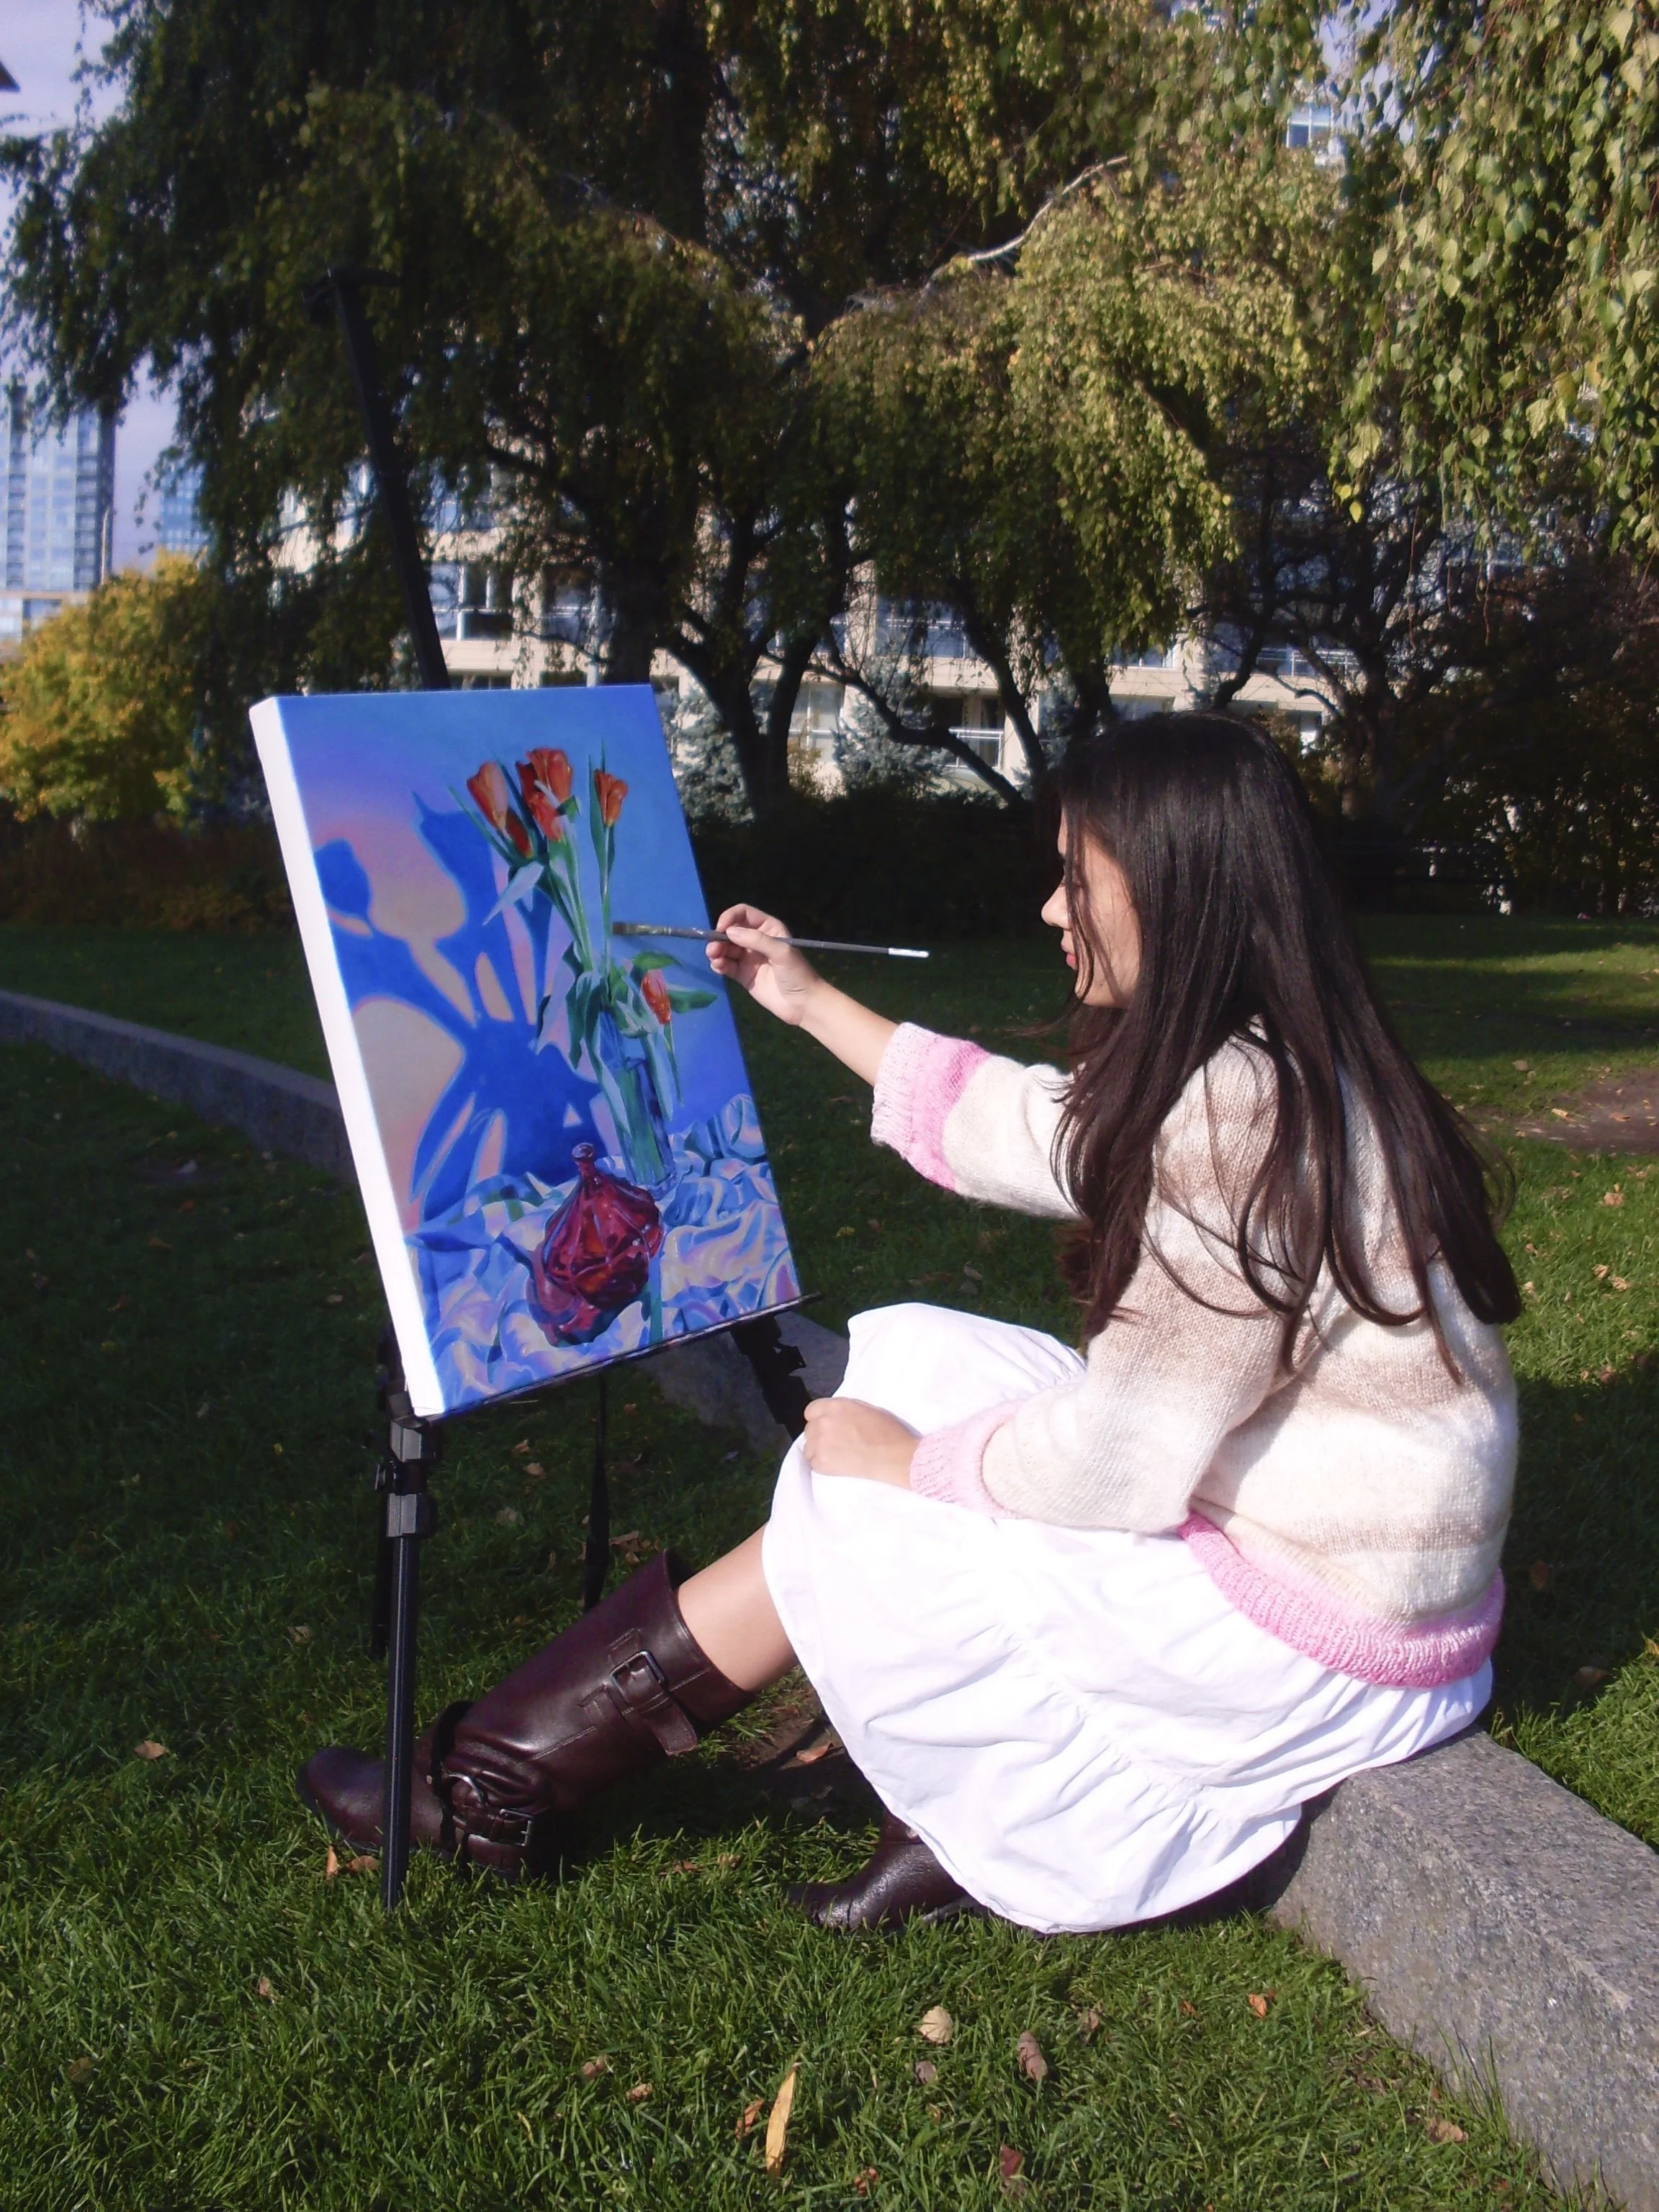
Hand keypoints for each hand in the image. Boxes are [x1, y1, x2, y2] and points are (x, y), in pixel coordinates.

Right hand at [706, 904, 821, 1026]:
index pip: (744, 914)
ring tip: (714, 959)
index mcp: (768, 929)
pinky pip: (727, 965)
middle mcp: (757, 940)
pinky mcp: (743, 975)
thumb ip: (756, 940)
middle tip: (712, 950)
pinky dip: (719, 964)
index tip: (721, 929)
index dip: (730, 918)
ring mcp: (749, 958)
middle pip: (731, 932)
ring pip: (726, 949)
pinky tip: (718, 967)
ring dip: (717, 951)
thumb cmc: (797, 974)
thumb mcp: (781, 952)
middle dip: (719, 937)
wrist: (803, 1004)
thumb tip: (729, 932)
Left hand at [801, 1397, 918, 1487]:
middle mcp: (823, 1422)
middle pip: (809, 1430)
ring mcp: (820, 1443)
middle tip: (836, 1443)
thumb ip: (843, 1410)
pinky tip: (839, 1465)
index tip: (827, 1426)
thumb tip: (834, 1417)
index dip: (819, 1419)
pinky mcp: (821, 1463)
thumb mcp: (865, 1409)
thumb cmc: (887, 1431)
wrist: (895, 1456)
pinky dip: (823, 1465)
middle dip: (820, 1436)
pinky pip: (813, 1464)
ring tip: (837, 1456)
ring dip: (819, 1451)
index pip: (811, 1411)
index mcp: (835, 1406)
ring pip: (809, 1448)